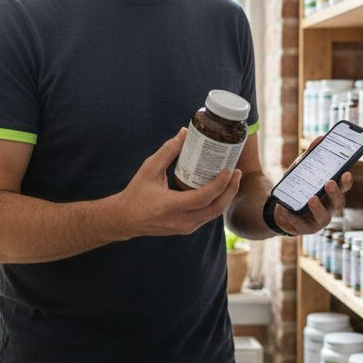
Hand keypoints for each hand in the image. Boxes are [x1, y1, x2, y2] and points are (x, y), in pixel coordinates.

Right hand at [109, 128, 242, 238]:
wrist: (125, 219)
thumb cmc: (136, 193)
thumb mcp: (149, 169)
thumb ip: (168, 151)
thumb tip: (184, 133)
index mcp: (171, 206)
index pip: (204, 197)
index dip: (220, 184)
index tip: (229, 169)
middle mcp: (181, 221)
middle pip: (216, 208)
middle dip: (231, 190)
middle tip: (237, 172)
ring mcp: (185, 227)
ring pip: (214, 214)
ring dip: (226, 197)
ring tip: (232, 179)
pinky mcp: (186, 229)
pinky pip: (207, 217)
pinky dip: (216, 203)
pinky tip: (220, 190)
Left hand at [271, 137, 353, 235]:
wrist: (279, 208)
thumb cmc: (297, 187)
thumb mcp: (301, 169)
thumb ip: (310, 156)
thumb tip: (321, 138)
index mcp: (331, 192)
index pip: (343, 187)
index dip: (346, 181)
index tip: (346, 173)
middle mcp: (329, 207)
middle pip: (338, 203)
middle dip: (335, 193)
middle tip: (329, 182)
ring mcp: (318, 220)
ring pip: (324, 218)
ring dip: (318, 208)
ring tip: (312, 198)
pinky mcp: (305, 229)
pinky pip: (301, 225)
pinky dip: (293, 218)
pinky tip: (286, 211)